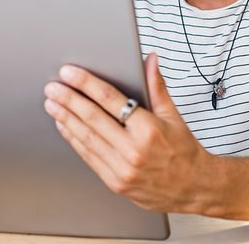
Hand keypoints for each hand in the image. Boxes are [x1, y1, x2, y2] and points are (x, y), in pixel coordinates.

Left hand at [43, 54, 210, 213]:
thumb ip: (156, 87)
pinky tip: (64, 126)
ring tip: (52, 104)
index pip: (110, 100)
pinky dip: (73, 139)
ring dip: (65, 118)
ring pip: (86, 138)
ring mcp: (123, 168)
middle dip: (68, 100)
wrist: (196, 189)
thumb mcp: (173, 116)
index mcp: (148, 129)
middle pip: (92, 118)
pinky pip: (88, 157)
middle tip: (52, 87)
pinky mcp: (115, 182)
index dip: (86, 84)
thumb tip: (150, 59)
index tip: (69, 73)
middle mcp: (134, 150)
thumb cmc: (184, 151)